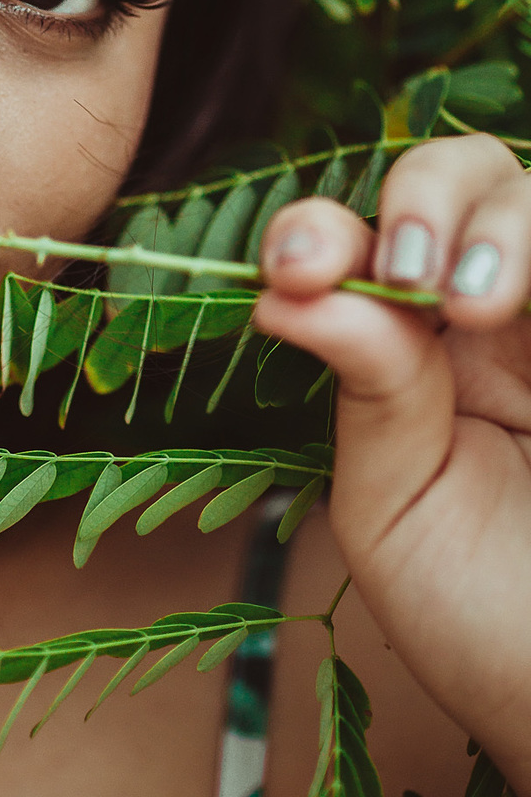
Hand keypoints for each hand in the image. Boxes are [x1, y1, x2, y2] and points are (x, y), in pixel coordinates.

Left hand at [255, 133, 530, 793]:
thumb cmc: (487, 621)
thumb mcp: (394, 512)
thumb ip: (367, 392)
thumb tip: (288, 291)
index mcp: (420, 349)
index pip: (364, 238)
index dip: (324, 226)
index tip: (300, 271)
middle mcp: (502, 316)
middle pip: (471, 175)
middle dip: (429, 194)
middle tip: (414, 281)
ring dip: (503, 222)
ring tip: (474, 303)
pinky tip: (516, 306)